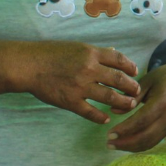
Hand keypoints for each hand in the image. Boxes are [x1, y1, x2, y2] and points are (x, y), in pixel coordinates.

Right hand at [14, 42, 140, 123]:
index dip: (130, 67)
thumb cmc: (50, 53)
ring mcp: (80, 86)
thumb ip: (96, 52)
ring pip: (109, 97)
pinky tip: (106, 119)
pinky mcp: (70, 101)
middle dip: (131, 87)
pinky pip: (90, 112)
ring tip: (129, 105)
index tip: (135, 72)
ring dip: (123, 102)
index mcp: (91, 53)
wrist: (28, 66)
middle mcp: (89, 69)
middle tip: (137, 92)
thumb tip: (114, 53)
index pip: (119, 59)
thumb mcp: (76, 46)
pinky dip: (101, 117)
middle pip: (119, 79)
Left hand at [108, 63, 165, 151]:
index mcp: (162, 102)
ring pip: (150, 142)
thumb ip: (131, 96)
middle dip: (125, 143)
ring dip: (131, 147)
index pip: (141, 121)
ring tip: (114, 145)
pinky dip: (139, 145)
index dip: (125, 129)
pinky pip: (154, 141)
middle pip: (145, 136)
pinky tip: (127, 143)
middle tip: (108, 142)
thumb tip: (113, 110)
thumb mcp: (148, 80)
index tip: (109, 133)